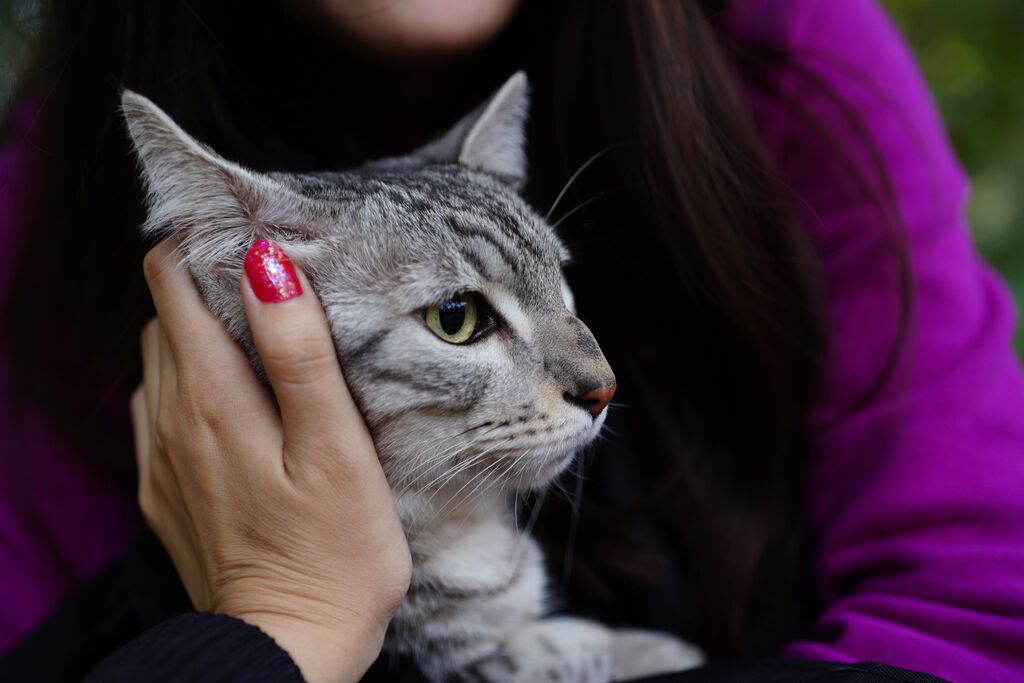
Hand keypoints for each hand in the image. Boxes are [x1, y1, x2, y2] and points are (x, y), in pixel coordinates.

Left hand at [130, 239, 410, 682]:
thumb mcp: (336, 449)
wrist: (288, 652)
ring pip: (160, 360)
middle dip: (207, 284)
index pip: (172, 281)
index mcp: (212, 398)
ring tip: (265, 341)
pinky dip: (193, 385)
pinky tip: (243, 407)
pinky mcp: (165, 490)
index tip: (258, 240)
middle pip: (164, 314)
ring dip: (201, 335)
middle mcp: (170, 419)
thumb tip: (267, 264)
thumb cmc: (333, 552)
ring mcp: (160, 457)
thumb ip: (299, 354)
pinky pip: (162, 410)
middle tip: (275, 285)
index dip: (207, 245)